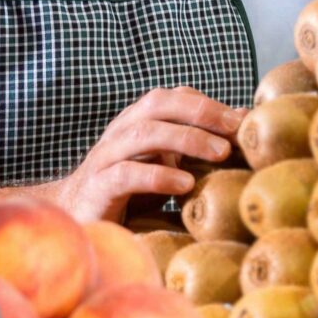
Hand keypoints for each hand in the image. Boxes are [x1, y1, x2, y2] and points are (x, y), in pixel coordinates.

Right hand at [45, 87, 241, 222]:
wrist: (75, 220)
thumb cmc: (128, 195)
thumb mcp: (162, 167)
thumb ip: (192, 149)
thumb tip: (240, 128)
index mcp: (135, 123)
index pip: (171, 97)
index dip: (207, 103)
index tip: (242, 120)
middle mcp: (119, 133)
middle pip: (158, 105)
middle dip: (200, 112)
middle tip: (234, 130)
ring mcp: (105, 158)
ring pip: (144, 134)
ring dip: (186, 139)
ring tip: (219, 154)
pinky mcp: (97, 188)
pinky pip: (126, 174)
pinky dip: (159, 176)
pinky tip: (185, 184)